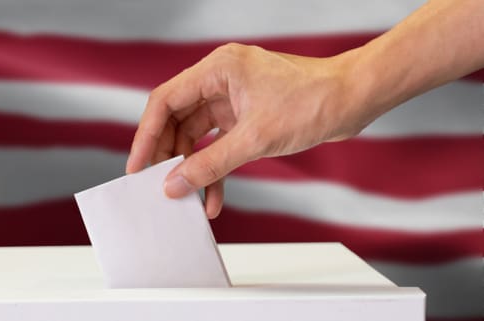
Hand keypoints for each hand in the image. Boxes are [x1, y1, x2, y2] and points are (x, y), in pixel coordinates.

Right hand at [126, 43, 374, 218]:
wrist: (356, 99)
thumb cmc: (314, 101)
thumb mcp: (255, 139)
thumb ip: (210, 164)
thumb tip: (175, 184)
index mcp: (216, 70)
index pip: (165, 102)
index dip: (146, 136)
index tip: (137, 166)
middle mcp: (220, 79)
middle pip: (176, 120)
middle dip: (169, 156)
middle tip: (159, 186)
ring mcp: (232, 98)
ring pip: (196, 136)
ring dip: (193, 168)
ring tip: (189, 198)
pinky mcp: (246, 115)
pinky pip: (219, 144)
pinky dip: (215, 168)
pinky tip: (214, 196)